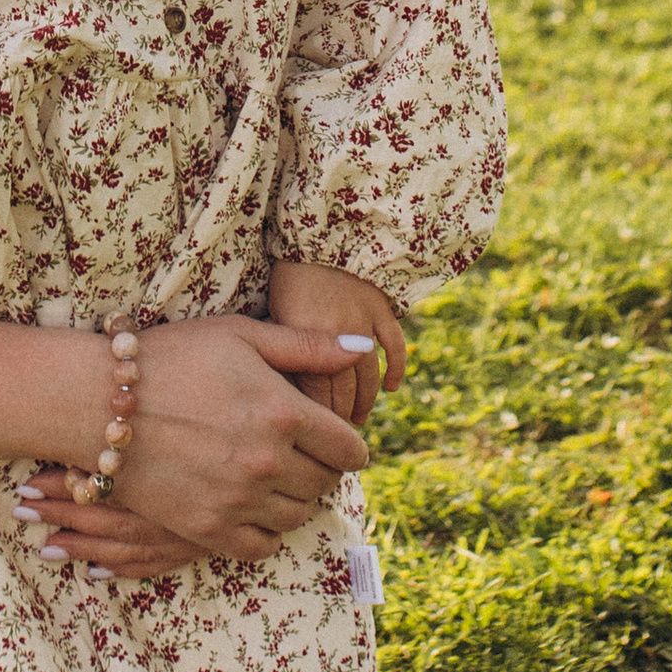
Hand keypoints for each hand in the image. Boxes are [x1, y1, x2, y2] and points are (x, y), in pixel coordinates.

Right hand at [20, 316, 368, 574]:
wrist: (97, 401)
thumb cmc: (171, 357)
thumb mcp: (240, 336)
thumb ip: (306, 345)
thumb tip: (362, 349)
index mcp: (285, 413)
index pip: (350, 449)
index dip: (346, 443)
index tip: (330, 438)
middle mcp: (269, 462)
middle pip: (325, 484)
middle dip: (320, 469)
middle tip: (298, 454)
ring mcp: (238, 500)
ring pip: (297, 516)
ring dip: (294, 498)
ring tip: (272, 476)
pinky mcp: (208, 528)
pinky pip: (262, 546)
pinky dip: (266, 530)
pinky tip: (252, 506)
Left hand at [266, 263, 408, 427]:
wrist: (316, 235)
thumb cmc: (285, 277)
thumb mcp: (274, 315)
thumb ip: (282, 352)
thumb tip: (283, 392)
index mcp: (306, 341)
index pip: (316, 396)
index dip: (317, 420)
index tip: (313, 435)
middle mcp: (338, 337)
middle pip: (344, 392)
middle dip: (339, 417)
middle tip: (334, 436)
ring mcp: (363, 324)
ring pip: (368, 376)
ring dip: (365, 402)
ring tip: (358, 420)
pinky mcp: (380, 309)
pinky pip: (394, 345)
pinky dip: (396, 368)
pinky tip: (391, 387)